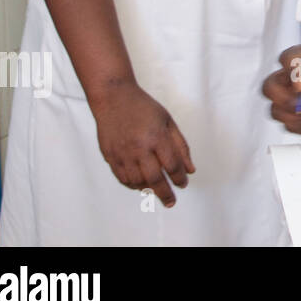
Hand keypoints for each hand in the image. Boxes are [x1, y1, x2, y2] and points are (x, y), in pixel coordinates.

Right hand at [90, 82, 193, 206]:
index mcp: (156, 137)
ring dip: (148, 189)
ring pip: (137, 182)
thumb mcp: (168, 122)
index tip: (183, 184)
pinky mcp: (110, 156)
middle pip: (154, 179)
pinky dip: (133, 184)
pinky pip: (122, 178)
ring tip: (156, 190)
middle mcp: (139, 148)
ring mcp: (122, 154)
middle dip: (165, 193)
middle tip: (171, 202)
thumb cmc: (144, 108)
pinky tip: (140, 184)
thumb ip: (181, 146)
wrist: (114, 99)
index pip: (172, 165)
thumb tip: (190, 170)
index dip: (179, 178)